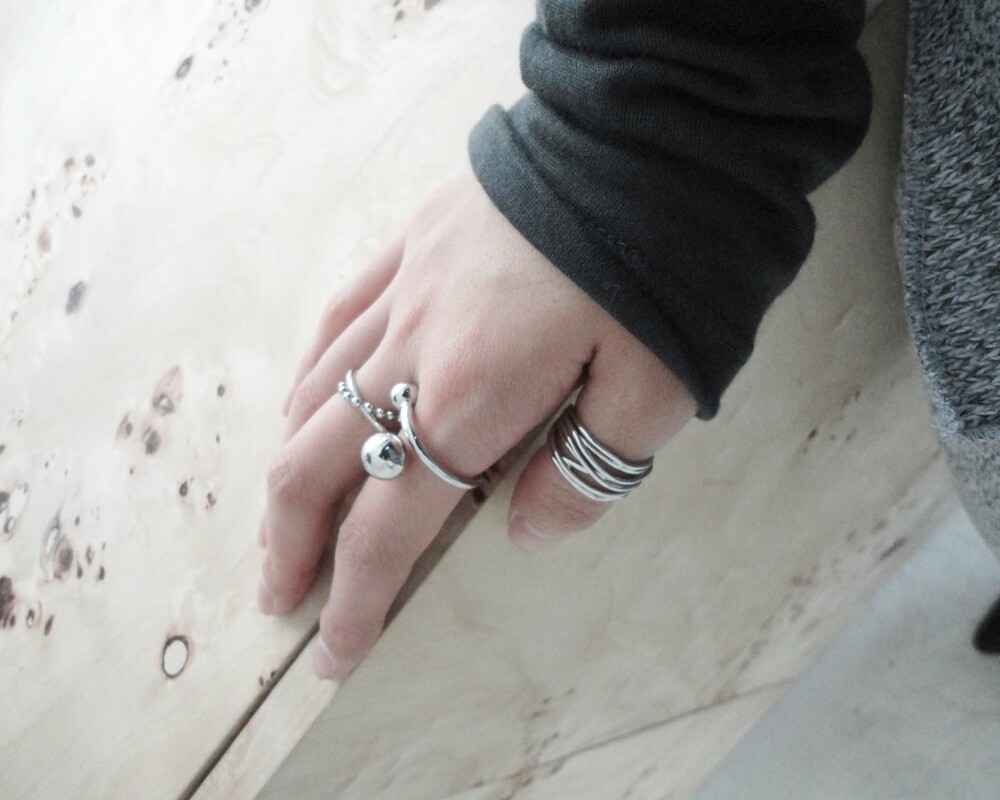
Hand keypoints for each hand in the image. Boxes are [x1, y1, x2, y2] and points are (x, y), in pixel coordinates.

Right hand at [258, 167, 697, 679]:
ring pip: (311, 393)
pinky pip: (335, 319)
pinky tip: (307, 396)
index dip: (357, 599)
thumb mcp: (657, 388)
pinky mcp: (411, 245)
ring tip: (286, 512)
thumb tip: (528, 532)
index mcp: (473, 399)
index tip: (337, 652)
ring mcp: (403, 291)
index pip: (389, 526)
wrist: (646, 131)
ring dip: (289, 464)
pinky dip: (309, 374)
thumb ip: (588, 473)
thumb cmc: (664, 263)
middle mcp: (415, 351)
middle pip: (316, 464)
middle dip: (289, 541)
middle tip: (281, 594)